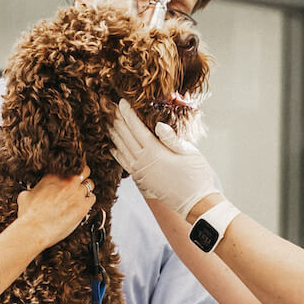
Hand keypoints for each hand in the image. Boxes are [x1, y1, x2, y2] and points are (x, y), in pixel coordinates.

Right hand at [13, 170, 95, 247]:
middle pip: (84, 171)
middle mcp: (66, 182)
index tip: (69, 177)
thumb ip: (33, 189)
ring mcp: (76, 194)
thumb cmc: (28, 216)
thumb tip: (32, 191)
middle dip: (83, 175)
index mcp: (53, 177)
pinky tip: (83, 205)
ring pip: (90, 185)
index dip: (70, 173)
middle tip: (81, 182)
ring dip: (85, 190)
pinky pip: (92, 199)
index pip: (68, 168)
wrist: (34, 230)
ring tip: (81, 196)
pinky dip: (89, 201)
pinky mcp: (83, 207)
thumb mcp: (25, 196)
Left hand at [110, 99, 219, 218]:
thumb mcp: (189, 152)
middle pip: (124, 136)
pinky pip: (124, 163)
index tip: (120, 102)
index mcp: (154, 151)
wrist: (195, 202)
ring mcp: (139, 171)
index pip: (136, 127)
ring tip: (107, 122)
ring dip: (113, 134)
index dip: (127, 114)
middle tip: (108, 107)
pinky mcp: (140, 179)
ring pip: (121, 149)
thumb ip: (172, 138)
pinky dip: (116, 153)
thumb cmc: (196, 175)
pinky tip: (112, 146)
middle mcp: (143, 161)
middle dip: (116, 120)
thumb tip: (158, 124)